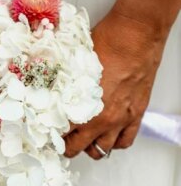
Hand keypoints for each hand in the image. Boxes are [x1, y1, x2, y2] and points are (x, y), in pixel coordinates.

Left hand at [64, 9, 166, 158]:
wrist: (134, 36)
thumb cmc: (104, 45)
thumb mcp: (74, 65)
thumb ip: (64, 86)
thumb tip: (52, 93)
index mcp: (81, 107)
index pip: (59, 134)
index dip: (51, 136)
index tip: (49, 134)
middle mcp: (101, 119)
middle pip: (78, 148)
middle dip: (67, 147)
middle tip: (63, 141)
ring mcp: (120, 119)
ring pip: (102, 150)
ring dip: (90, 148)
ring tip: (85, 140)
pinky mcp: (136, 115)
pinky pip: (126, 141)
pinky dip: (115, 143)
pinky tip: (108, 136)